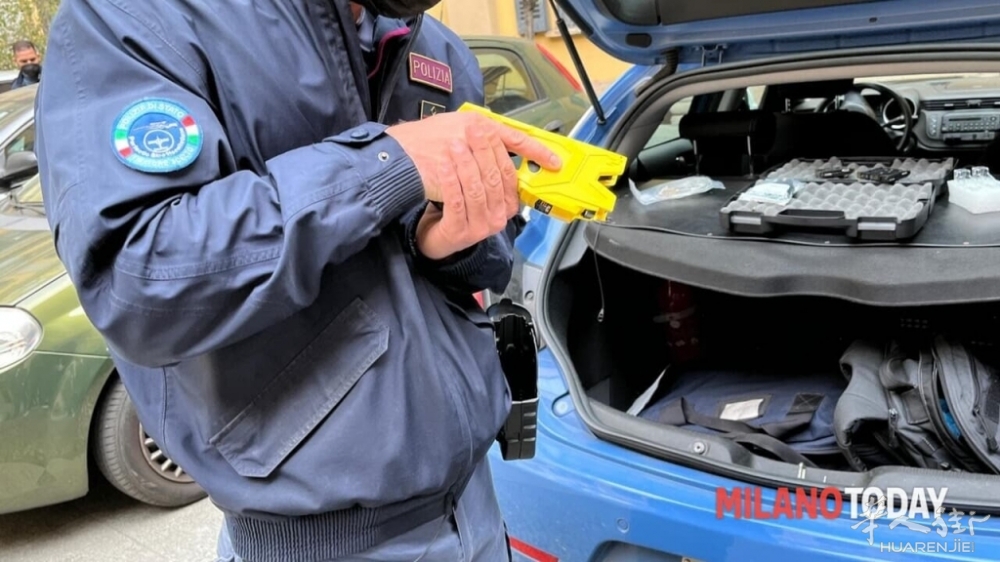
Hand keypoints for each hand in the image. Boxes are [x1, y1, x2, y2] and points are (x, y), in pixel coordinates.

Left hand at [387, 112, 561, 259]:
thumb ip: (492, 171)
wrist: (440, 239)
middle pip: (493, 179)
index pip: (509, 174)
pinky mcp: (459, 231)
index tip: (487, 128)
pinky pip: (455, 201)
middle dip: (482, 151)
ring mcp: (479, 227)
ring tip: (455, 144)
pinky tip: (443, 164)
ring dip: (465, 163)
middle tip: (472, 130)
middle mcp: (498, 218)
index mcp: (509, 205)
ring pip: (475, 190)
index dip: (498, 150)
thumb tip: (497, 135)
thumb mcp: (483, 193)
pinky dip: (449, 180)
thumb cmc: (463, 209)